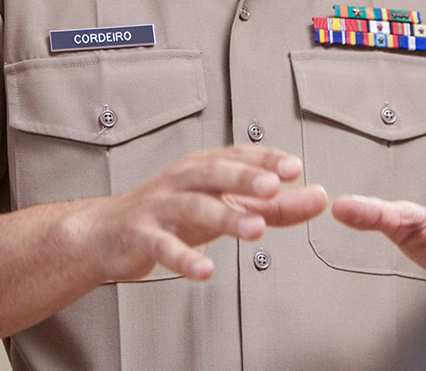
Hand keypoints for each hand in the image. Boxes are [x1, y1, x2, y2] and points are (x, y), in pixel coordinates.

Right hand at [75, 146, 327, 282]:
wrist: (107, 232)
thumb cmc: (171, 214)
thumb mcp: (223, 206)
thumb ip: (272, 206)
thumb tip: (318, 198)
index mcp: (203, 168)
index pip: (237, 155)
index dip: (264, 159)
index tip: (294, 167)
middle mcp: (182, 180)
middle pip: (215, 172)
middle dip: (245, 177)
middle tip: (274, 186)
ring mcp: (159, 206)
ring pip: (193, 206)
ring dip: (224, 216)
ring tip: (254, 229)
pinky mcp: (141, 235)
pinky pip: (163, 246)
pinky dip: (183, 258)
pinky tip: (204, 270)